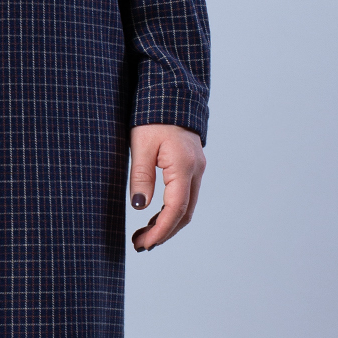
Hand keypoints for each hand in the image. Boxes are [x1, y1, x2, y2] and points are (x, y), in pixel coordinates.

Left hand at [129, 122, 205, 251]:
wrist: (170, 93)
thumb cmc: (151, 115)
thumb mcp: (140, 144)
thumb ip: (141, 176)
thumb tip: (139, 206)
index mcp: (184, 167)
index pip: (175, 210)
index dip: (160, 231)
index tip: (144, 244)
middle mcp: (196, 170)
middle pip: (184, 213)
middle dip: (164, 233)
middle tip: (140, 245)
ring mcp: (197, 168)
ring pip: (186, 206)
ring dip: (167, 224)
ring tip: (144, 235)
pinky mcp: (192, 166)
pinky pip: (185, 195)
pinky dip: (171, 211)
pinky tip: (154, 216)